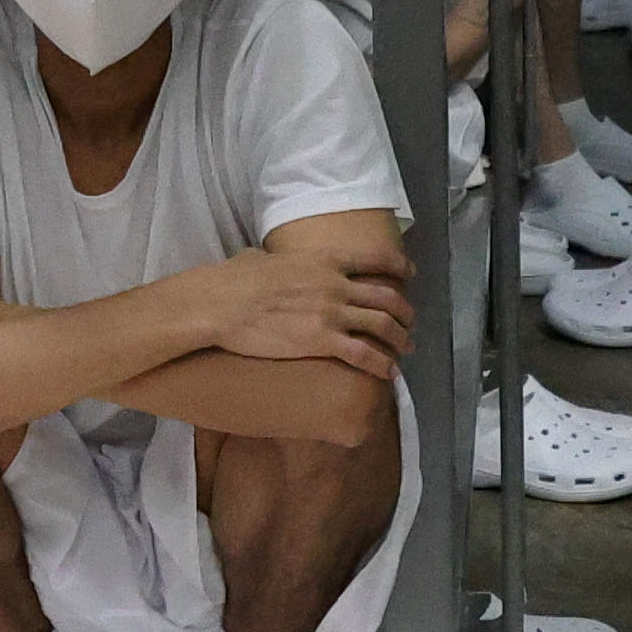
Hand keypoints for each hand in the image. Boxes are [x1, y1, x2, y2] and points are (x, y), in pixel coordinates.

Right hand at [199, 242, 412, 378]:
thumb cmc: (233, 279)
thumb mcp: (263, 258)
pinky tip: (389, 373)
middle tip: (409, 322)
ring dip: (399, 338)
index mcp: (324, 259)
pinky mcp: (323, 342)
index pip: (374, 259)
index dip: (398, 265)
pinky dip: (382, 364)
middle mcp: (336, 284)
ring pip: (382, 326)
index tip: (410, 273)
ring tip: (405, 348)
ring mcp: (332, 313)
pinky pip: (364, 354)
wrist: (221, 304)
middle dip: (404, 311)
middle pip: (386, 296)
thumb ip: (278, 260)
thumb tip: (267, 262)